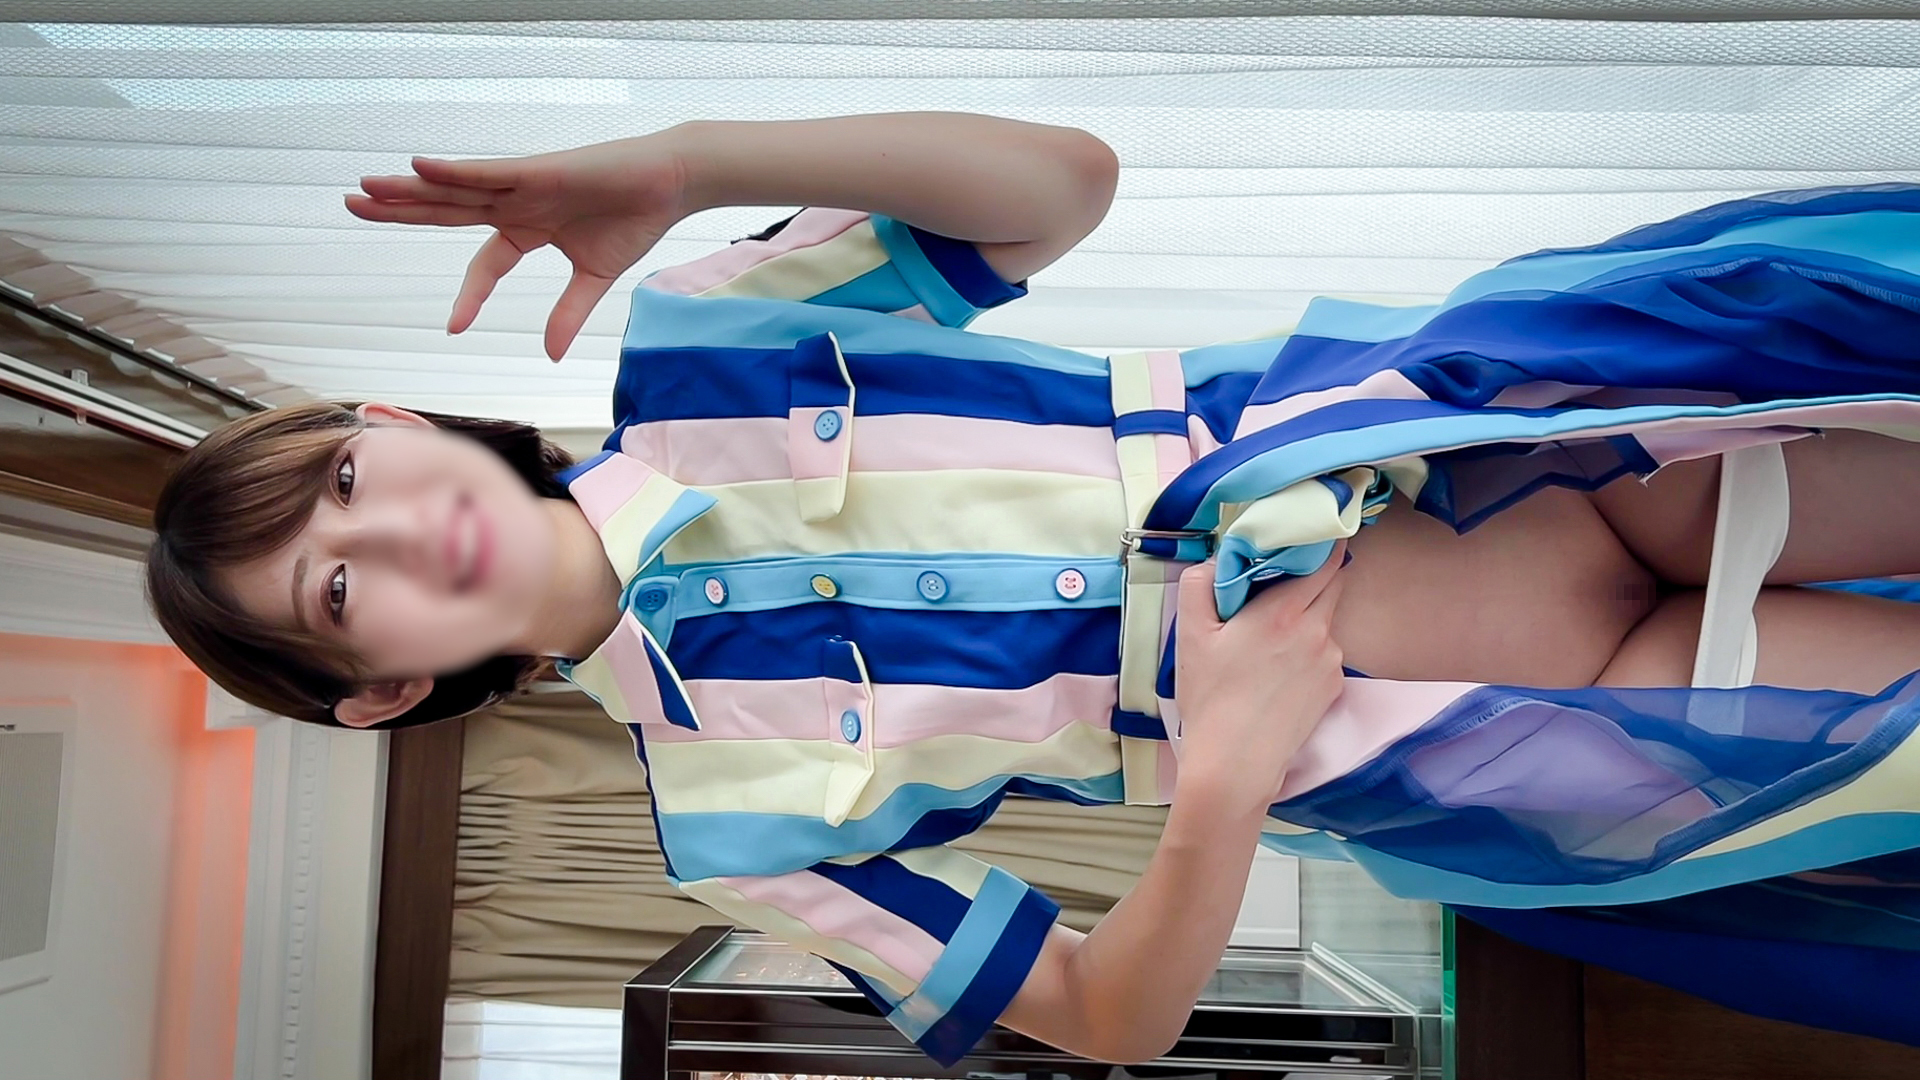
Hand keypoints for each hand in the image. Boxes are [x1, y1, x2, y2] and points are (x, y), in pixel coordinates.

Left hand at [345, 134, 690, 359]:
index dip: (470, 295)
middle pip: (447, 210)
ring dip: (410, 189)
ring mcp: (523, 184)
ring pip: (455, 189)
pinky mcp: (538, 169)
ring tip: (365, 188)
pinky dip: (453, 171)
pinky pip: (487, 172)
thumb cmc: (635, 220)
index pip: (486, 265)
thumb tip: (551, 355)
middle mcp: (516, 203)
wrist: (670, 185)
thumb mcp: (595, 278)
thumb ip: (568, 313)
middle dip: (401, 210)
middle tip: (352, 206)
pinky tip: (417, 167)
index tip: (453, 328)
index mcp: (528, 230)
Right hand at [1171, 543, 1347, 812]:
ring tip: (1269, 639)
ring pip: (1327, 620)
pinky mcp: (1334, 688)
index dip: (1321, 542)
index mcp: (1284, 612)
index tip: (1308, 534)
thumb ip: (1200, 584)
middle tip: (1280, 581)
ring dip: (1307, 616)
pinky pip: (1326, 653)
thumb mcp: (1190, 636)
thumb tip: (1217, 561)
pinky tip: (1278, 672)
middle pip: (1333, 584)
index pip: (1325, 559)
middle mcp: (1318, 632)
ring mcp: (1332, 662)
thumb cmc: (1210, 699)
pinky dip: (1309, 650)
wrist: (1235, 765)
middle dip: (1313, 575)